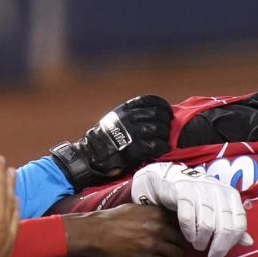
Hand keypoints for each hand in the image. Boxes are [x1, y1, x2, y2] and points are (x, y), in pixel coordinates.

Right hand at [0, 156, 19, 256]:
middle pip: (2, 189)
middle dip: (1, 173)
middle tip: (1, 160)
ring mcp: (7, 228)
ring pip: (11, 201)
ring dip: (11, 185)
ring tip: (12, 172)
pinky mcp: (11, 239)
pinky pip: (16, 216)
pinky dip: (16, 204)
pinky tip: (15, 199)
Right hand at [50, 94, 172, 190]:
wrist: (90, 157)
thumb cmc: (103, 140)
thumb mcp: (114, 119)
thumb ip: (131, 115)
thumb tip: (153, 114)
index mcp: (124, 110)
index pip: (150, 100)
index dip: (162, 105)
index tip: (167, 111)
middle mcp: (130, 118)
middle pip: (158, 114)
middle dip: (166, 121)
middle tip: (166, 128)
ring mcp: (133, 133)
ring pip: (160, 129)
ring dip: (164, 135)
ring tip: (162, 140)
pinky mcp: (137, 149)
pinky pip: (158, 145)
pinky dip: (162, 147)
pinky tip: (161, 150)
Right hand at [63, 204, 187, 256]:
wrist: (96, 232)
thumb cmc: (114, 219)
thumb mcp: (137, 208)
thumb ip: (153, 213)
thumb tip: (165, 218)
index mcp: (158, 213)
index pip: (182, 224)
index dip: (183, 232)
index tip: (182, 238)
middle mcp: (159, 227)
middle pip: (182, 240)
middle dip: (181, 247)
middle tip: (177, 251)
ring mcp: (154, 243)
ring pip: (178, 254)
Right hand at [131, 162, 252, 256]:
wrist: (171, 181)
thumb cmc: (199, 200)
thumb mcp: (219, 210)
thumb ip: (233, 226)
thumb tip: (249, 243)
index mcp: (232, 195)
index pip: (239, 225)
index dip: (230, 243)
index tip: (220, 252)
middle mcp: (219, 190)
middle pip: (224, 228)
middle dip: (217, 246)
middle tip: (209, 254)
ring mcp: (201, 190)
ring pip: (206, 225)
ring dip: (201, 240)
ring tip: (197, 244)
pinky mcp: (183, 192)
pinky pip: (188, 218)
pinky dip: (188, 232)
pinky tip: (188, 237)